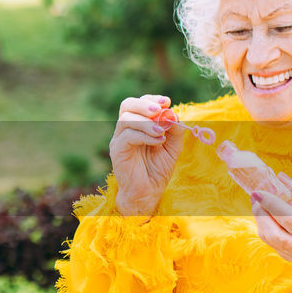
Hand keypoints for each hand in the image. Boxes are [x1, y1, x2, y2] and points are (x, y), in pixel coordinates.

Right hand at [109, 94, 186, 215]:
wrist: (148, 193)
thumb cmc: (158, 170)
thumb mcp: (172, 147)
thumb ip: (174, 130)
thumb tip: (173, 114)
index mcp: (137, 125)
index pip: (139, 103)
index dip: (151, 99)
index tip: (166, 102)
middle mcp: (125, 129)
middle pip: (127, 105)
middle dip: (144, 104)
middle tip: (159, 110)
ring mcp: (119, 139)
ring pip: (127, 119)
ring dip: (147, 122)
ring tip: (161, 132)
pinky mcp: (117, 150)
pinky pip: (128, 136)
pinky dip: (145, 136)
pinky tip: (157, 141)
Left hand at [250, 173, 291, 267]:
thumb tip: (281, 177)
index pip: (288, 219)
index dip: (271, 205)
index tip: (258, 192)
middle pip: (272, 232)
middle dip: (260, 212)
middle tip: (255, 196)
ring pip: (267, 237)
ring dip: (260, 218)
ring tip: (260, 202)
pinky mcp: (286, 257)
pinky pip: (270, 240)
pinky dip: (265, 224)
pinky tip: (267, 213)